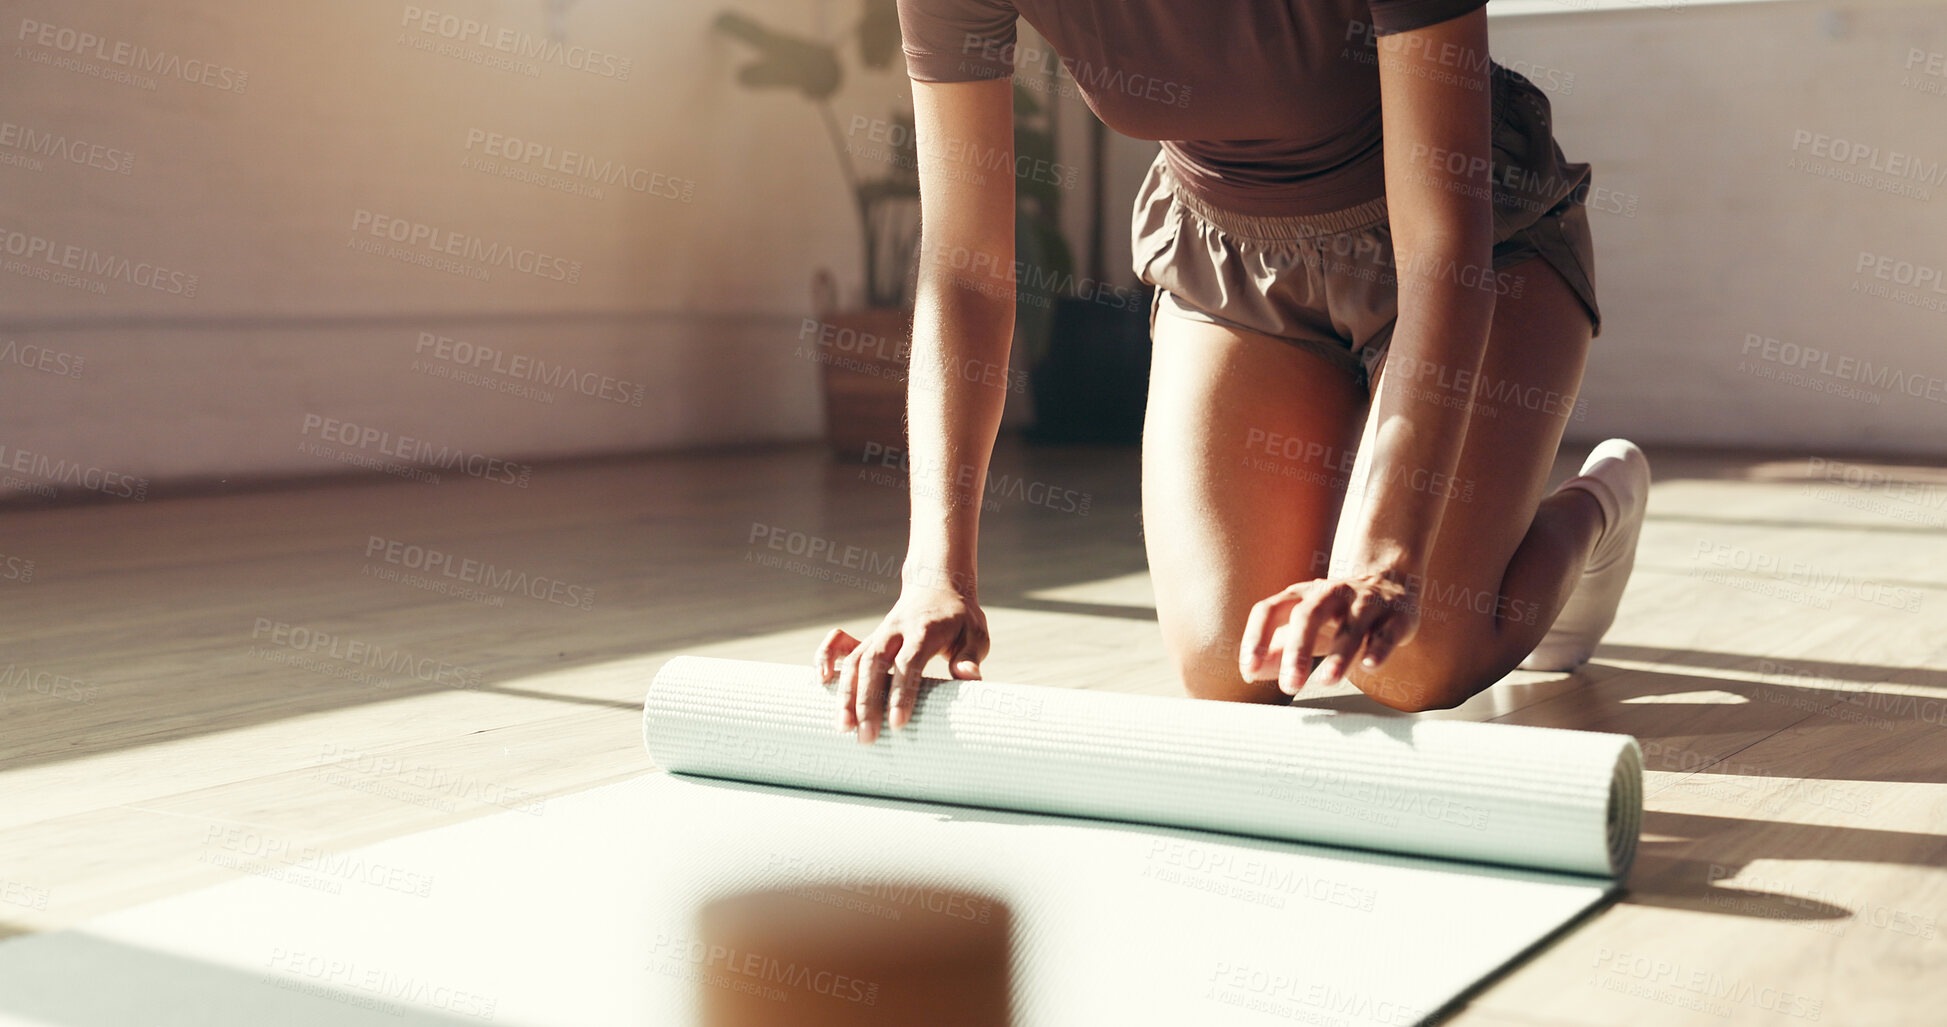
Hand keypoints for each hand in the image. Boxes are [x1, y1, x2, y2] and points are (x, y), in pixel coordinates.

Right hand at [814, 585, 988, 743]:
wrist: (938, 585)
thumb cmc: (960, 619)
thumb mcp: (976, 633)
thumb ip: (970, 656)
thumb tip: (969, 678)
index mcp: (924, 629)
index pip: (909, 662)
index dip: (901, 693)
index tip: (897, 724)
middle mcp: (895, 630)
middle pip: (874, 663)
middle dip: (867, 702)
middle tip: (866, 739)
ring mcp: (878, 633)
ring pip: (855, 660)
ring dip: (846, 694)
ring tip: (843, 728)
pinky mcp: (869, 637)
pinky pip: (840, 643)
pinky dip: (825, 656)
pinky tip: (821, 680)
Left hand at [1238, 573, 1416, 695]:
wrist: (1390, 583)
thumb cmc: (1337, 614)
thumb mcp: (1303, 626)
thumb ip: (1276, 649)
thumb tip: (1250, 674)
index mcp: (1301, 596)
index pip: (1270, 610)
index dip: (1256, 638)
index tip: (1249, 669)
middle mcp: (1330, 594)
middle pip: (1308, 615)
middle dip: (1297, 650)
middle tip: (1289, 685)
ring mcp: (1365, 603)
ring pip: (1351, 625)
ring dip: (1338, 654)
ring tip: (1327, 680)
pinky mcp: (1396, 616)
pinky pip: (1387, 632)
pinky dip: (1378, 648)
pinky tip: (1369, 665)